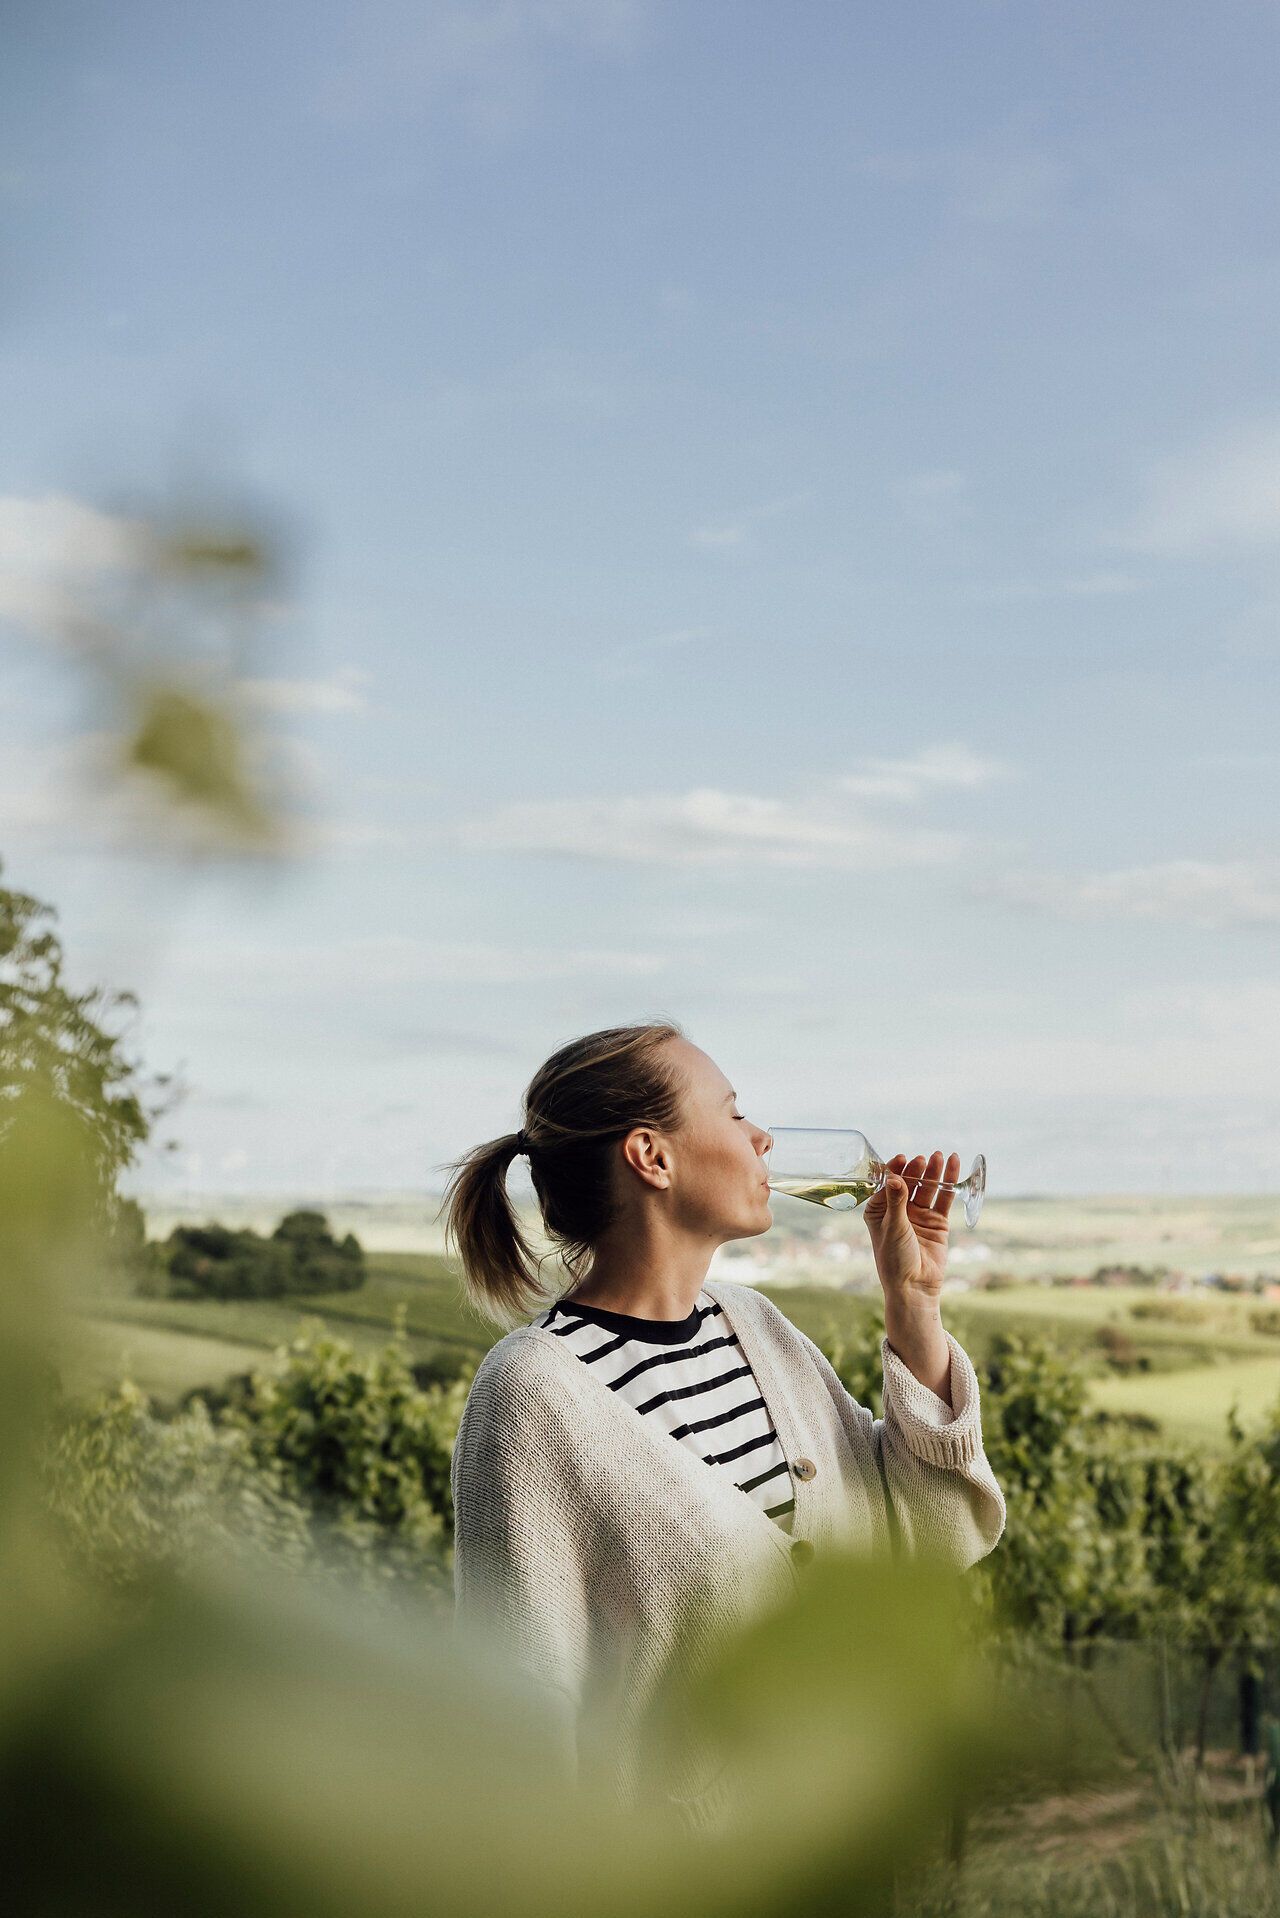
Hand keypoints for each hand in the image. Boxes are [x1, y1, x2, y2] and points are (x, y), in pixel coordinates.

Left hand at [862, 1150, 959, 1302]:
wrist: (915, 1287)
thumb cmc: (895, 1260)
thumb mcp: (893, 1228)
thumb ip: (896, 1202)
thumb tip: (895, 1176)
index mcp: (879, 1210)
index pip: (889, 1184)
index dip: (896, 1170)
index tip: (903, 1158)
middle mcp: (899, 1210)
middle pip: (910, 1183)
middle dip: (917, 1169)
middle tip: (924, 1158)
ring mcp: (919, 1215)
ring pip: (928, 1188)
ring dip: (934, 1172)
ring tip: (940, 1156)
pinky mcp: (937, 1222)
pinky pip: (944, 1199)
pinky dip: (949, 1184)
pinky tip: (953, 1167)